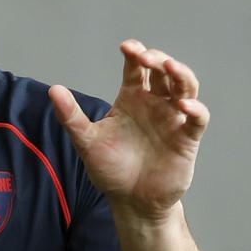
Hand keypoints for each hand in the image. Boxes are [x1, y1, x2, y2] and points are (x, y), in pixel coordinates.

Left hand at [48, 40, 208, 220]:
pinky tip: (184, 105)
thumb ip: (72, 117)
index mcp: (132, 98)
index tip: (126, 48)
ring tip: (170, 68)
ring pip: (185, 86)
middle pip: (163, 71)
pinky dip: (195, 109)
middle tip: (146, 58)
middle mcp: (155, 104)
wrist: (131, 202)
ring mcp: (173, 119)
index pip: (136, 68)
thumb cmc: (110, 170)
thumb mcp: (87, 142)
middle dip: (157, 59)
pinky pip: (197, 119)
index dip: (134, 53)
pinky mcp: (187, 139)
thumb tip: (53, 90)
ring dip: (181, 74)